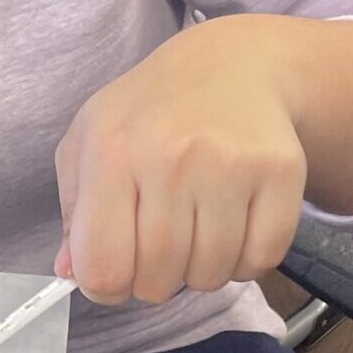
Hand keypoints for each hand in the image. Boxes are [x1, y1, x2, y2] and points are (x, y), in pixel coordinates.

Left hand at [55, 17, 309, 304]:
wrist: (231, 65)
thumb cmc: (148, 111)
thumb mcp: (88, 141)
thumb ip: (73, 212)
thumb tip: (71, 273)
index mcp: (111, 151)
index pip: (103, 266)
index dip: (105, 286)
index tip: (114, 271)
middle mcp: (170, 157)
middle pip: (158, 278)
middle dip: (153, 279)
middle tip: (158, 247)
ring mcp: (229, 165)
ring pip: (211, 275)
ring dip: (200, 269)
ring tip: (195, 228)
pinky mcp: (281, 172)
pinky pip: (261, 260)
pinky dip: (245, 261)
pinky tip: (232, 225)